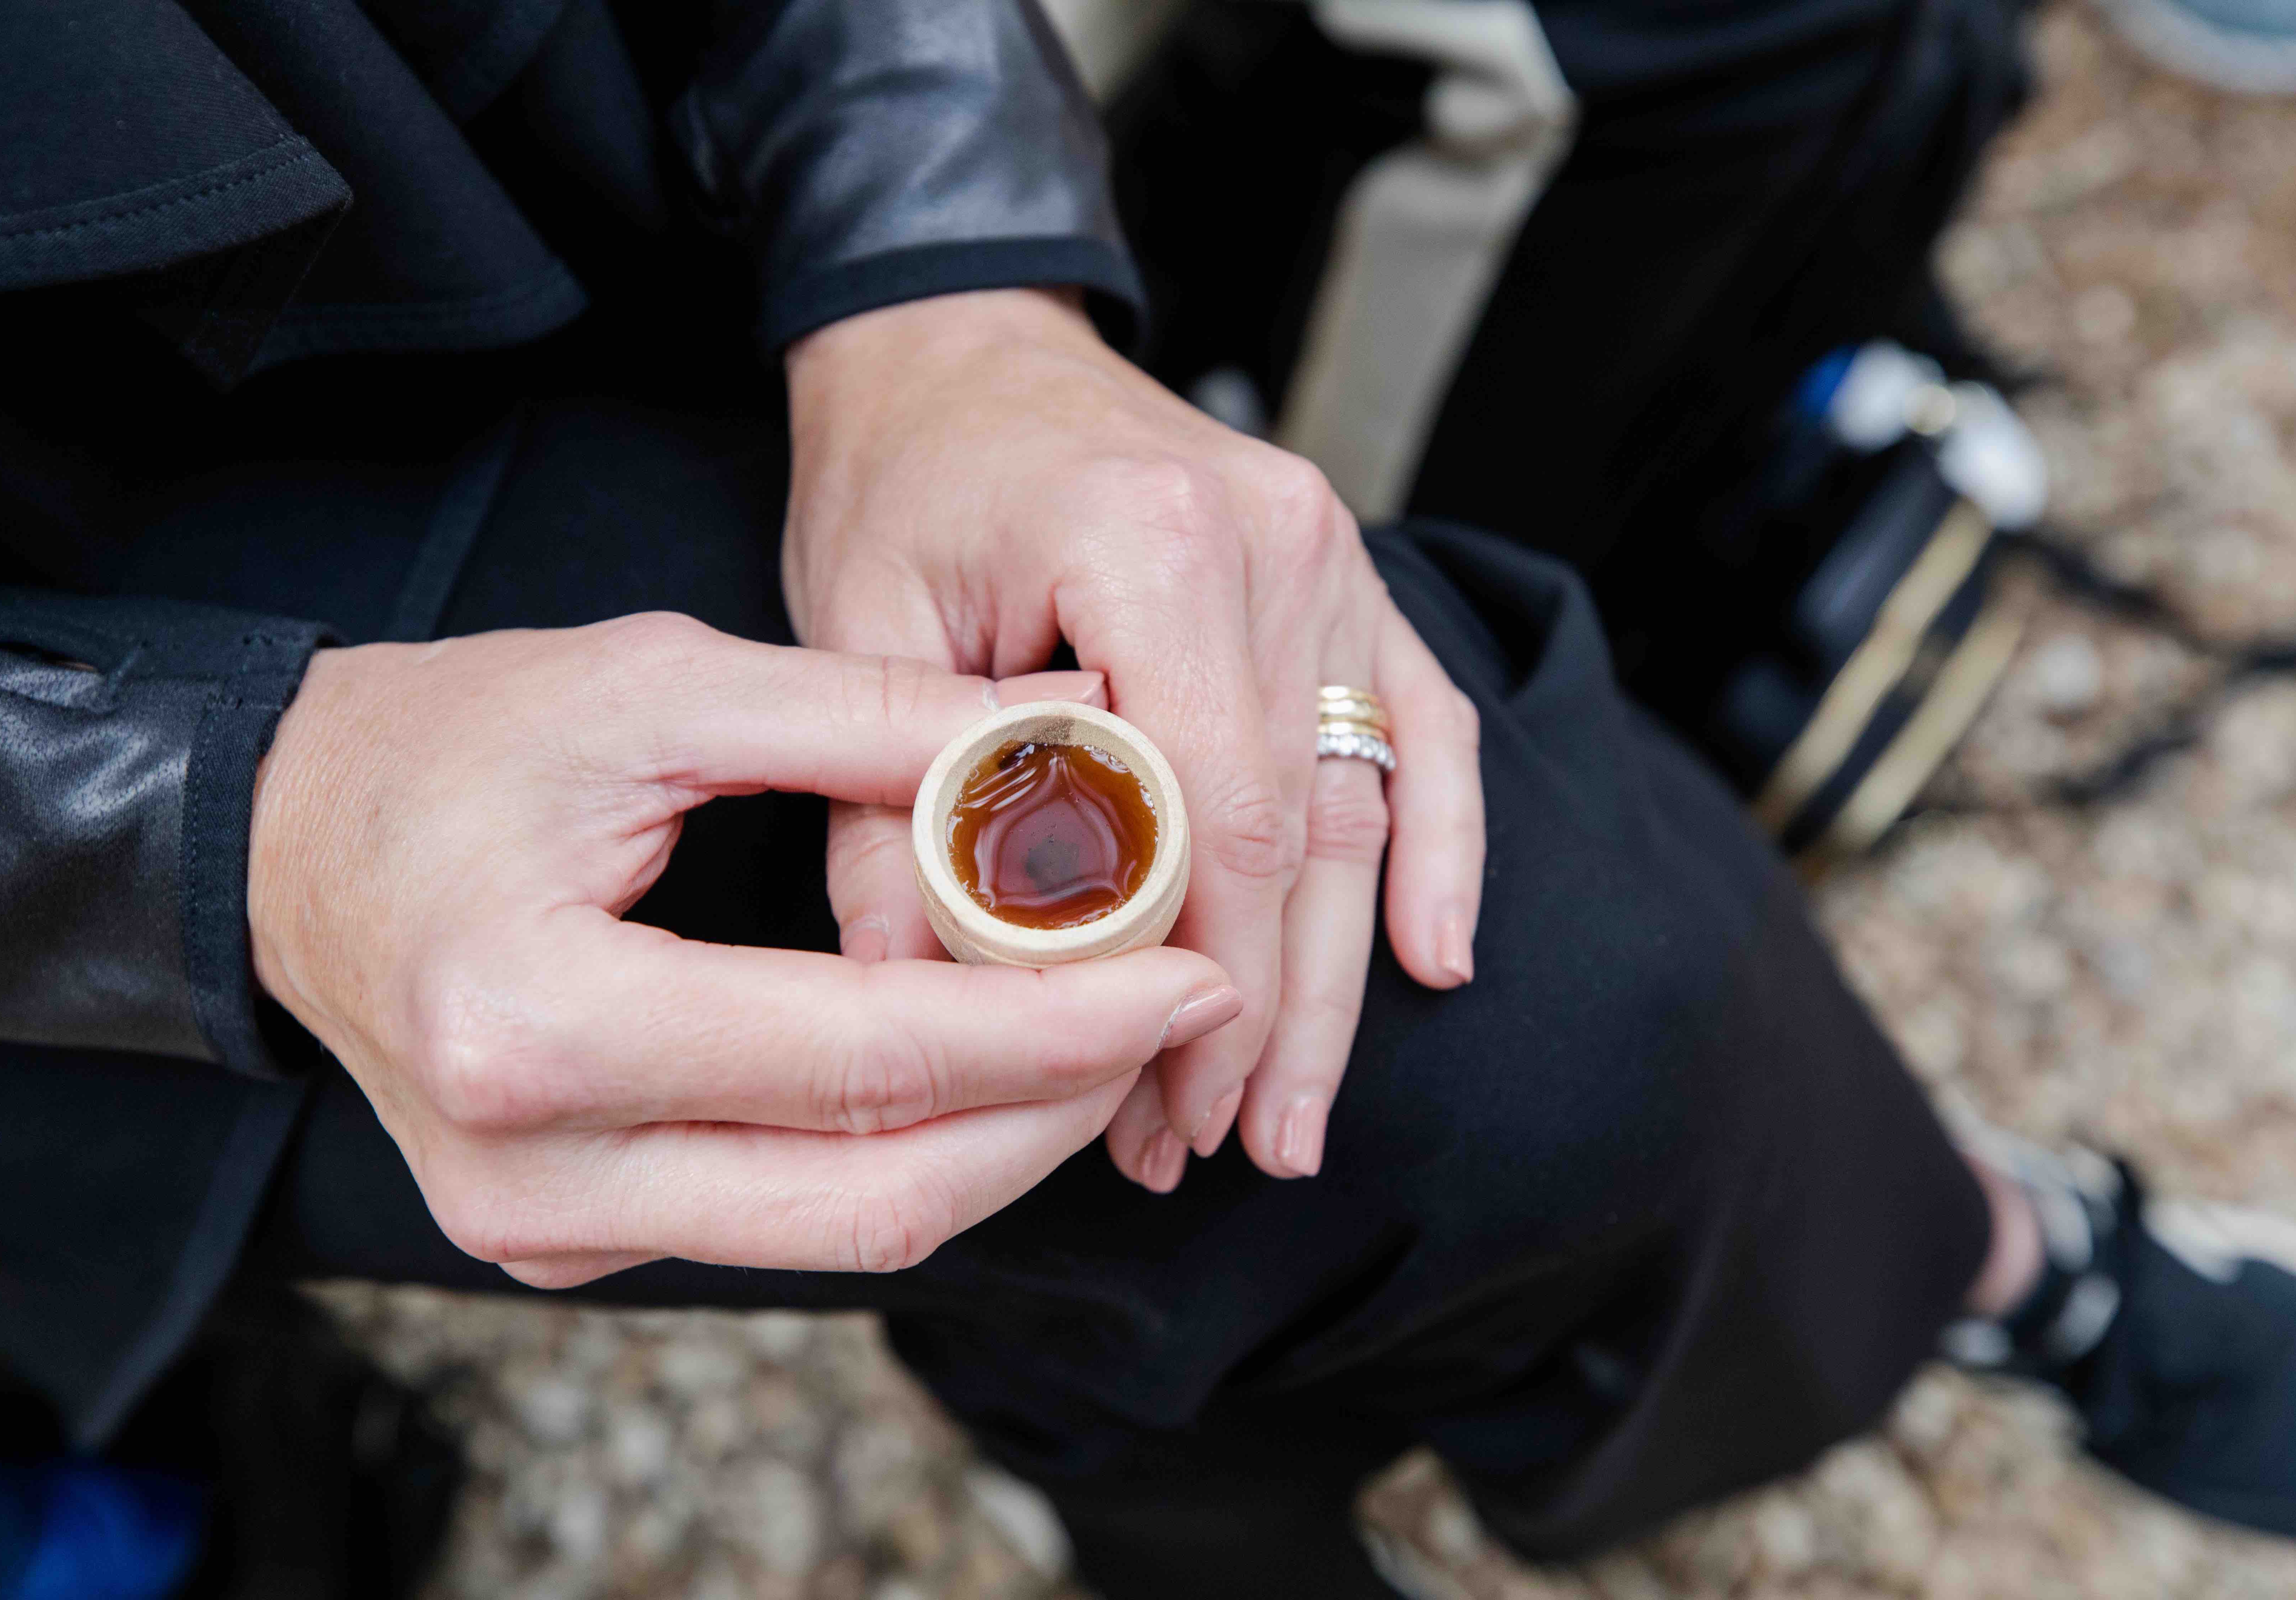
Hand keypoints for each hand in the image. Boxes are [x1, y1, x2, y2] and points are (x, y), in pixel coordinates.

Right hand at [248, 617, 1241, 1287]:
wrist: (287, 839)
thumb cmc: (453, 741)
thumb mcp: (657, 683)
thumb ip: (867, 718)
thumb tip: (1072, 740)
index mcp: (537, 1023)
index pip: (866, 1057)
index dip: (1052, 1026)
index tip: (1188, 972)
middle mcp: (536, 1169)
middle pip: (879, 1189)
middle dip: (1057, 1107)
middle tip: (1176, 1006)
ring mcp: (548, 1229)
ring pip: (852, 1225)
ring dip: (1003, 1140)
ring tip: (1106, 1031)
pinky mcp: (569, 1237)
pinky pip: (790, 1216)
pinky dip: (912, 1149)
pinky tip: (988, 1067)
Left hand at [784, 289, 1483, 1190]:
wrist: (963, 347)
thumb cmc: (902, 479)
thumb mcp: (857, 627)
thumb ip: (884, 811)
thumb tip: (906, 1003)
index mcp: (1151, 543)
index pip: (1212, 813)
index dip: (1196, 986)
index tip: (1156, 1111)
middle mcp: (1273, 545)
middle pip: (1298, 832)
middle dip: (1267, 1016)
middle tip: (1233, 1152)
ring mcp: (1330, 559)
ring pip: (1359, 807)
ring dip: (1336, 977)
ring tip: (1297, 1118)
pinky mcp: (1348, 578)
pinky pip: (1421, 727)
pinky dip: (1434, 844)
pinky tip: (1438, 957)